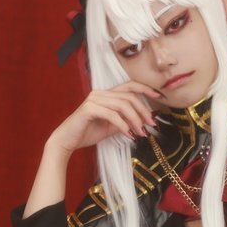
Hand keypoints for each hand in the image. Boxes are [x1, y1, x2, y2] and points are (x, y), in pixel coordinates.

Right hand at [22, 81, 160, 217]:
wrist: (67, 141)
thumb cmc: (87, 133)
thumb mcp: (111, 127)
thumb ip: (125, 121)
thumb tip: (143, 121)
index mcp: (106, 94)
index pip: (130, 86)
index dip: (146, 88)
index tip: (160, 97)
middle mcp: (100, 93)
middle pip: (130, 96)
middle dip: (144, 111)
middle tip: (151, 125)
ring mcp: (94, 99)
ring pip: (123, 105)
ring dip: (135, 120)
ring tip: (141, 133)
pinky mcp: (89, 108)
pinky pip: (113, 114)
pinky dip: (124, 125)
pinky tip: (129, 134)